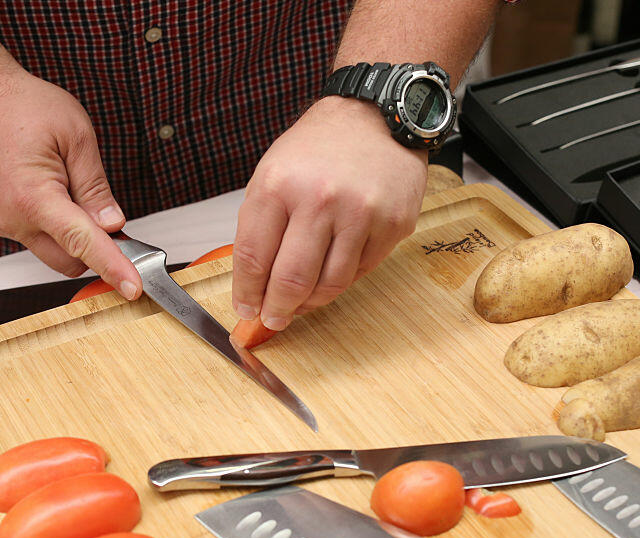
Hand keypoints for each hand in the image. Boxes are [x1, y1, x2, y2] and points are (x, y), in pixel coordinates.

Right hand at [0, 70, 141, 298]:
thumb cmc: (21, 106)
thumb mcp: (75, 135)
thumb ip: (96, 186)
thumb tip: (113, 224)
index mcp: (34, 198)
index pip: (83, 244)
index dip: (113, 267)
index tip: (133, 288)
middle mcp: (13, 219)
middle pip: (69, 260)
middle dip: (96, 249)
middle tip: (110, 215)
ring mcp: (3, 222)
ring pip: (54, 252)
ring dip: (75, 237)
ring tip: (73, 187)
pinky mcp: (0, 220)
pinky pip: (38, 238)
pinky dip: (57, 228)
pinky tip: (57, 192)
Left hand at [232, 97, 427, 329]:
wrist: (375, 116)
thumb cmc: (318, 148)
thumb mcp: (273, 173)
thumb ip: (261, 227)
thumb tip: (253, 285)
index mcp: (279, 185)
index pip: (254, 257)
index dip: (247, 293)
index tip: (246, 309)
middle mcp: (320, 199)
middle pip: (291, 280)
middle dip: (277, 310)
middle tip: (273, 319)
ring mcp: (362, 213)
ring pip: (330, 285)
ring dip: (310, 304)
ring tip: (300, 304)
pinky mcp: (393, 225)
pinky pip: (361, 271)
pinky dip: (342, 281)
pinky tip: (330, 274)